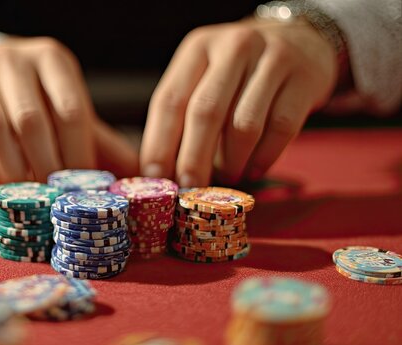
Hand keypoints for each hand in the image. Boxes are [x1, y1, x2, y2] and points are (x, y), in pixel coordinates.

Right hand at [0, 37, 137, 182]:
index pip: (72, 110)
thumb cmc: (40, 101)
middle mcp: (10, 59)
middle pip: (31, 121)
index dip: (79, 154)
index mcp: (51, 58)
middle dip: (47, 167)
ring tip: (30, 195)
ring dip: (15, 171)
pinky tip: (3, 183)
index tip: (83, 186)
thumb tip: (143, 180)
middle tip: (57, 198)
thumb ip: (101, 142)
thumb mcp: (70, 109)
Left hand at [140, 19, 337, 185]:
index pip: (171, 100)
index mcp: (198, 47)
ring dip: (231, 162)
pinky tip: (253, 170)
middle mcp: (234, 47)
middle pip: (206, 112)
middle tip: (189, 188)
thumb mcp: (205, 75)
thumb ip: (184, 114)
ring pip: (245, 124)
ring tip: (226, 178)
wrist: (302, 39)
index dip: (160, 143)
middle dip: (193, 158)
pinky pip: (281, 128)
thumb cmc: (239, 70)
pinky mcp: (305, 78)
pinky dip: (264, 158)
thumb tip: (165, 171)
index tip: (156, 176)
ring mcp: (273, 59)